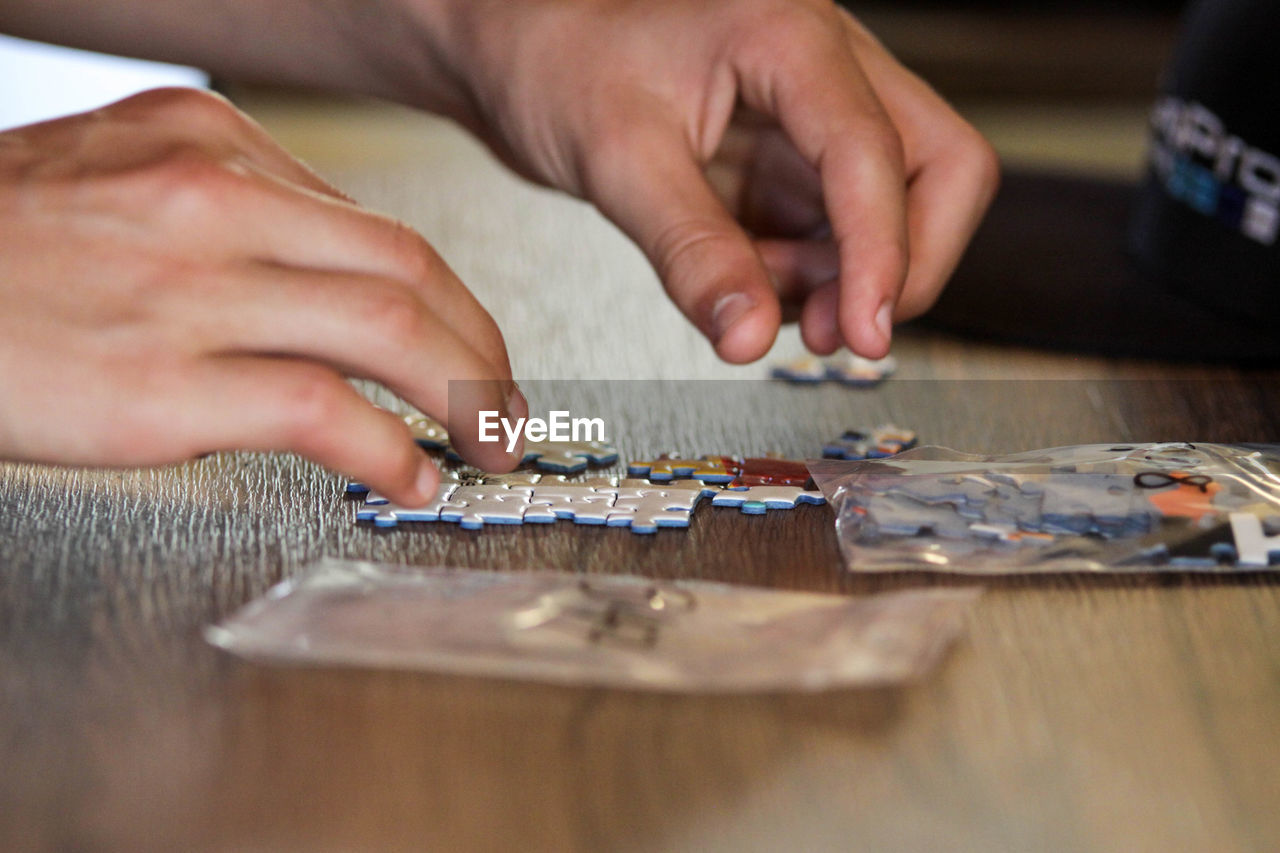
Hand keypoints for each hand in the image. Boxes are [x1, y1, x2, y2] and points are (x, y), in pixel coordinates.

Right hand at [0, 88, 522, 502]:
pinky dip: (391, 447)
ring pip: (388, 329)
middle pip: (409, 272)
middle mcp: (210, 197)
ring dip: (466, 397)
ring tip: (489, 445)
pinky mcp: (163, 380)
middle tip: (508, 405)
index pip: (375, 228)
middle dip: (483, 350)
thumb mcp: (114, 184)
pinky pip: (323, 410)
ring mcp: (190, 286)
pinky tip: (411, 476)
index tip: (472, 349)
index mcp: (205, 142)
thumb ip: (223, 218)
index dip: (448, 304)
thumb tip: (324, 283)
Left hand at [411, 0, 998, 359]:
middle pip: (940, 167)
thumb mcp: (618, 157)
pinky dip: (810, 275)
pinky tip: (750, 279)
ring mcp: (815, 116)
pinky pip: (837, 230)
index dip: (883, 254)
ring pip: (899, 206)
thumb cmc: (556, 57)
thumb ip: (690, 250)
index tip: (865, 334)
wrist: (519, 45)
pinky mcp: (792, 158)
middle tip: (842, 332)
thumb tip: (750, 335)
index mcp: (789, 37)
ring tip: (758, 292)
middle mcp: (825, 66)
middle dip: (904, 262)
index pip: (877, 153)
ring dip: (848, 276)